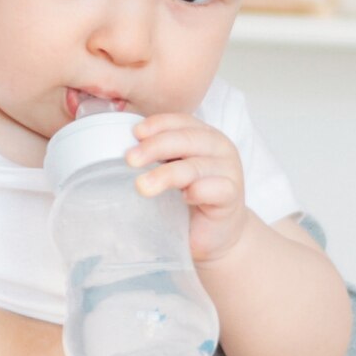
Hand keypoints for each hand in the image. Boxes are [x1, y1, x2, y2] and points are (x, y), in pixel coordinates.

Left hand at [127, 114, 246, 263]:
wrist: (215, 234)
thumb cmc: (189, 198)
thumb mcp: (172, 170)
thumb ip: (158, 156)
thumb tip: (123, 148)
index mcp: (204, 136)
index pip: (181, 121)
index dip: (158, 124)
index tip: (134, 134)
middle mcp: (219, 149)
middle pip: (186, 139)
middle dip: (155, 147)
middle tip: (130, 159)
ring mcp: (229, 171)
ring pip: (195, 166)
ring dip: (166, 174)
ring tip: (142, 186)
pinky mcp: (232, 196)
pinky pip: (215, 188)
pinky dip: (197, 191)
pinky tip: (184, 198)